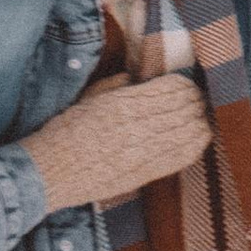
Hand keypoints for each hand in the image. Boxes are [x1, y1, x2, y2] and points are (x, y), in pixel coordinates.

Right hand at [20, 70, 211, 213]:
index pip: (174, 88)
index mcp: (125, 103)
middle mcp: (139, 126)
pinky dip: (196, 144)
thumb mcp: (88, 98)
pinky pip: (185, 157)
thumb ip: (115, 84)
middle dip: (196, 101)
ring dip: (199, 121)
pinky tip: (197, 137)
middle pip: (187, 108)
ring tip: (197, 117)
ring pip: (192, 132)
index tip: (186, 84)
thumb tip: (135, 76)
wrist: (51, 174)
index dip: (186, 85)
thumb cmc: (65, 133)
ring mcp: (145, 152)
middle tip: (196, 100)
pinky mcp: (147, 174)